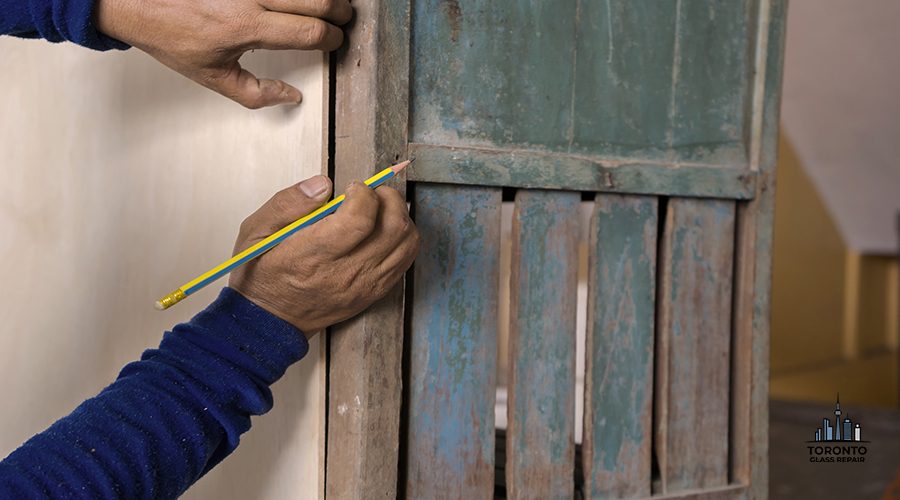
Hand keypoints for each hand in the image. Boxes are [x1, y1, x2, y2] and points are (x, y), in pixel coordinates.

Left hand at [95, 0, 351, 107]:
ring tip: (329, 5)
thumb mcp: (212, 76)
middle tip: (344, 18)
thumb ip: (257, 94)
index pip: (309, 31)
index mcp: (247, 26)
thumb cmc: (170, 35)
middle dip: (340, 10)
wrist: (135, 0)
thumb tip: (291, 98)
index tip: (335, 42)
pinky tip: (300, 1)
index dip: (332, 38)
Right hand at [228, 175, 419, 335]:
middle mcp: (345, 274)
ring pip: (406, 243)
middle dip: (387, 198)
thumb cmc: (262, 275)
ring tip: (378, 210)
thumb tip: (322, 185)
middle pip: (393, 228)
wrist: (270, 321)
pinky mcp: (374, 293)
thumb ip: (287, 204)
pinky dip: (402, 239)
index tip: (352, 187)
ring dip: (399, 217)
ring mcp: (364, 286)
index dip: (363, 194)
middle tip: (370, 193)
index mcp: (313, 256)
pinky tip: (381, 231)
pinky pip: (405, 261)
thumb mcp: (256, 232)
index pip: (359, 221)